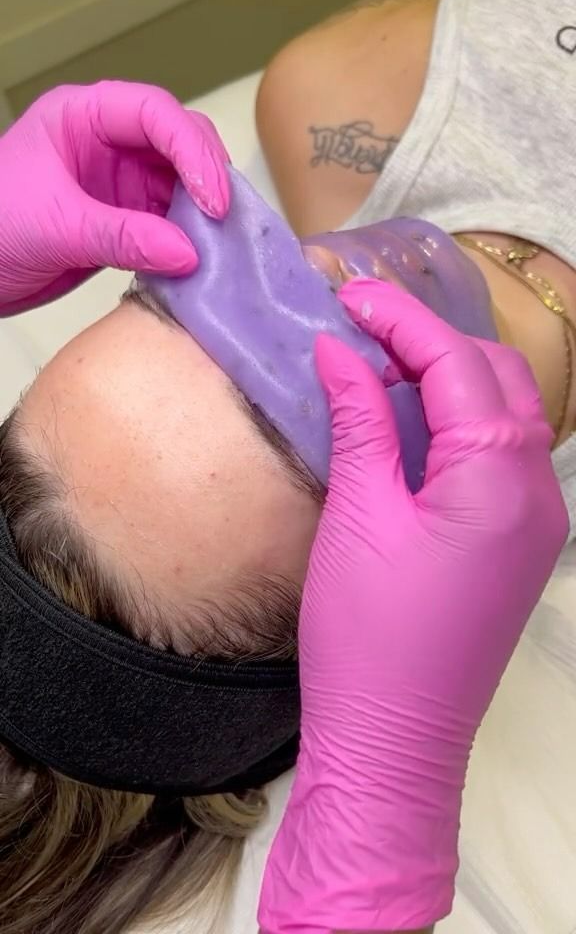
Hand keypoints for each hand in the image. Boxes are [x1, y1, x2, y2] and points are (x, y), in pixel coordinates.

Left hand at [0, 81, 229, 313]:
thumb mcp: (56, 227)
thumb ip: (123, 237)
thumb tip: (188, 252)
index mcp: (82, 118)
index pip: (155, 114)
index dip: (192, 151)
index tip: (212, 199)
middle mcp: (107, 143)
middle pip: (178, 142)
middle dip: (206, 176)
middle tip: (224, 220)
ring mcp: (118, 182)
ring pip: (180, 185)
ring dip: (203, 212)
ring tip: (220, 244)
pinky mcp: (124, 220)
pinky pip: (169, 222)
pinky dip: (188, 239)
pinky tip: (200, 258)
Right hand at [259, 279, 567, 933]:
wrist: (393, 741)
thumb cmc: (367, 635)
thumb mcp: (357, 514)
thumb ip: (360, 419)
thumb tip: (339, 349)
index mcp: (500, 477)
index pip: (458, 365)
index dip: (402, 321)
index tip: (349, 297)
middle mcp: (539, 491)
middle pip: (497, 378)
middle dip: (432, 342)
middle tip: (362, 332)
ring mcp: (539, 520)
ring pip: (507, 414)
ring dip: (450, 380)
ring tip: (381, 369)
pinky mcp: (521, 544)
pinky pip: (504, 457)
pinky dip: (461, 424)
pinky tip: (411, 425)